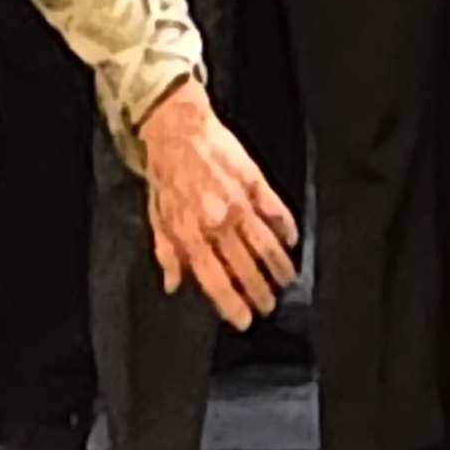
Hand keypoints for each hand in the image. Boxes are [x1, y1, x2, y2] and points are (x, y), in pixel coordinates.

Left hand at [135, 82, 296, 329]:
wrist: (178, 129)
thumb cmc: (165, 172)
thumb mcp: (157, 216)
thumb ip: (167, 252)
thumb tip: (174, 284)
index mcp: (191, 234)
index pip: (215, 281)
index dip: (232, 306)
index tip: (245, 321)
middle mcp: (217, 223)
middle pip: (245, 270)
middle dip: (260, 294)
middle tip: (269, 306)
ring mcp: (240, 203)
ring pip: (266, 246)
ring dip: (278, 269)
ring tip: (286, 283)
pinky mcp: (255, 183)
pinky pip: (277, 213)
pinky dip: (287, 231)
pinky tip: (292, 242)